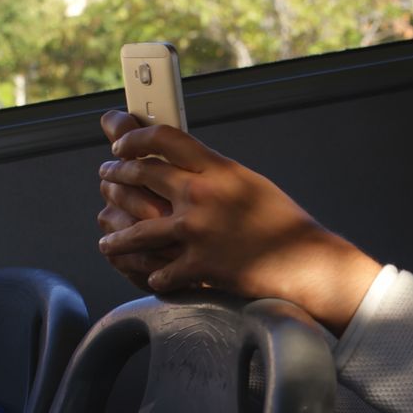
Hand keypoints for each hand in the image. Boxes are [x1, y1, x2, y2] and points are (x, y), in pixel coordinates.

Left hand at [97, 110, 381, 334]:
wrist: (305, 261)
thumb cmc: (283, 223)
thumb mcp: (251, 183)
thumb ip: (216, 173)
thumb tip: (188, 165)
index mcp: (218, 169)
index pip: (164, 138)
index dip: (134, 136)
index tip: (120, 142)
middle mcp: (202, 194)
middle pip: (141, 174)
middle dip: (116, 175)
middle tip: (107, 178)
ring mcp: (197, 231)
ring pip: (135, 229)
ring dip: (116, 237)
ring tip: (108, 240)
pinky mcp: (198, 265)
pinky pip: (159, 272)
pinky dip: (154, 276)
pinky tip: (152, 276)